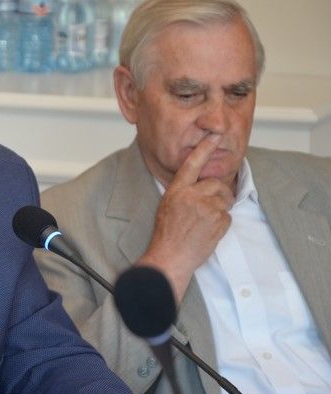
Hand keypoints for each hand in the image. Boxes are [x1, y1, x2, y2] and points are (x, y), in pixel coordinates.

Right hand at [138, 134, 233, 302]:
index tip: (214, 137)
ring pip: (224, 200)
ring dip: (220, 210)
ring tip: (205, 223)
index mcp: (176, 191)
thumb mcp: (167, 207)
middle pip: (216, 184)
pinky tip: (208, 232)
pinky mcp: (218, 220)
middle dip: (219, 194)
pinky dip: (221, 224)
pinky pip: (228, 216)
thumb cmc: (166, 235)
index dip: (204, 149)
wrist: (170, 257)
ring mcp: (206, 207)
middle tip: (211, 207)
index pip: (192, 164)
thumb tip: (200, 187)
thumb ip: (183, 193)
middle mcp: (191, 196)